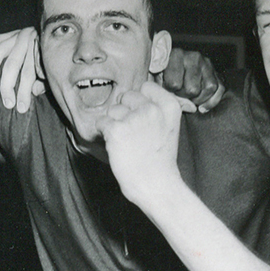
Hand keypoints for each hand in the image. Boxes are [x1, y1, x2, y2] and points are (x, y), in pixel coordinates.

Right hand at [0, 27, 44, 112]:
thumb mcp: (52, 70)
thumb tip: (34, 90)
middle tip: (7, 104)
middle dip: (7, 86)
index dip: (24, 92)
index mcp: (40, 50)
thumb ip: (44, 81)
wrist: (53, 35)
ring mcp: (16, 35)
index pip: (29, 73)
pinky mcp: (8, 34)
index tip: (21, 108)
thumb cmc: (51, 59)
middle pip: (12, 64)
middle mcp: (27, 40)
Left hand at [97, 80, 187, 205]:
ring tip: (126, 142)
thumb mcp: (168, 127)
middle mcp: (152, 108)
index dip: (139, 101)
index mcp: (169, 105)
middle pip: (127, 95)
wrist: (155, 184)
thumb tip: (135, 93)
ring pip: (112, 109)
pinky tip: (116, 146)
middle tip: (133, 133)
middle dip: (125, 111)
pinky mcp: (116, 130)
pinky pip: (100, 122)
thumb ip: (156, 108)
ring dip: (114, 123)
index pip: (146, 86)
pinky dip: (103, 134)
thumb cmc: (159, 159)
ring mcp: (134, 118)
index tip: (143, 118)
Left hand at [160, 48, 224, 112]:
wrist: (173, 68)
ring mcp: (207, 63)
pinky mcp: (216, 71)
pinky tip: (202, 107)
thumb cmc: (163, 75)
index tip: (167, 89)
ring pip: (209, 88)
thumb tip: (187, 106)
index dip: (170, 92)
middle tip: (179, 94)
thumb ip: (164, 91)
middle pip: (193, 88)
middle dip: (185, 96)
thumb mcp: (157, 79)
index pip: (174, 83)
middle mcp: (193, 56)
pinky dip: (212, 101)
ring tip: (189, 100)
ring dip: (199, 99)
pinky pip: (220, 89)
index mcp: (176, 55)